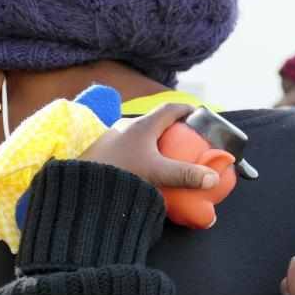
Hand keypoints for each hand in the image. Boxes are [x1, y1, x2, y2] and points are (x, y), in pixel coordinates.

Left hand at [80, 104, 219, 189]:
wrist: (82, 185)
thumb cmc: (121, 173)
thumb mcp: (158, 174)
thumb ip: (186, 175)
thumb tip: (213, 178)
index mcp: (143, 125)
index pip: (170, 108)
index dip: (187, 109)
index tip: (198, 115)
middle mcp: (127, 127)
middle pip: (155, 121)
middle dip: (172, 128)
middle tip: (185, 140)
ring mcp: (113, 139)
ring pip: (139, 135)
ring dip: (153, 141)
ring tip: (165, 157)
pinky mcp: (103, 152)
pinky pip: (127, 147)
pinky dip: (140, 153)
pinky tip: (142, 169)